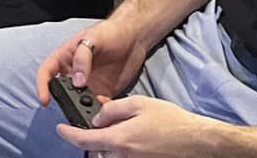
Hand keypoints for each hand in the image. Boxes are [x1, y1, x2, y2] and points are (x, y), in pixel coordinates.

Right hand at [34, 15, 147, 110]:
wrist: (134, 37)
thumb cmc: (110, 32)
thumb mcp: (92, 38)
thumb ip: (82, 58)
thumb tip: (77, 82)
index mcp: (66, 57)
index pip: (47, 72)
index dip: (43, 86)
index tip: (45, 99)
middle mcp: (75, 72)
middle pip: (62, 91)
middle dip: (66, 101)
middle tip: (75, 106)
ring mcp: (89, 83)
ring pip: (80, 102)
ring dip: (84, 107)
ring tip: (92, 108)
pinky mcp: (104, 92)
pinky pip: (98, 105)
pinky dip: (100, 109)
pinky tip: (106, 106)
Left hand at [57, 95, 222, 153]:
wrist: (196, 141)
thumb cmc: (170, 120)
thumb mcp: (139, 103)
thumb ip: (113, 110)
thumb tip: (98, 118)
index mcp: (120, 140)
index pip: (85, 139)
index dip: (69, 134)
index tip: (60, 129)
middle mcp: (123, 157)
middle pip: (96, 150)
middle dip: (94, 137)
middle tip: (103, 122)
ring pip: (109, 156)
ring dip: (108, 145)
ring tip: (123, 129)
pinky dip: (120, 150)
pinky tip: (132, 138)